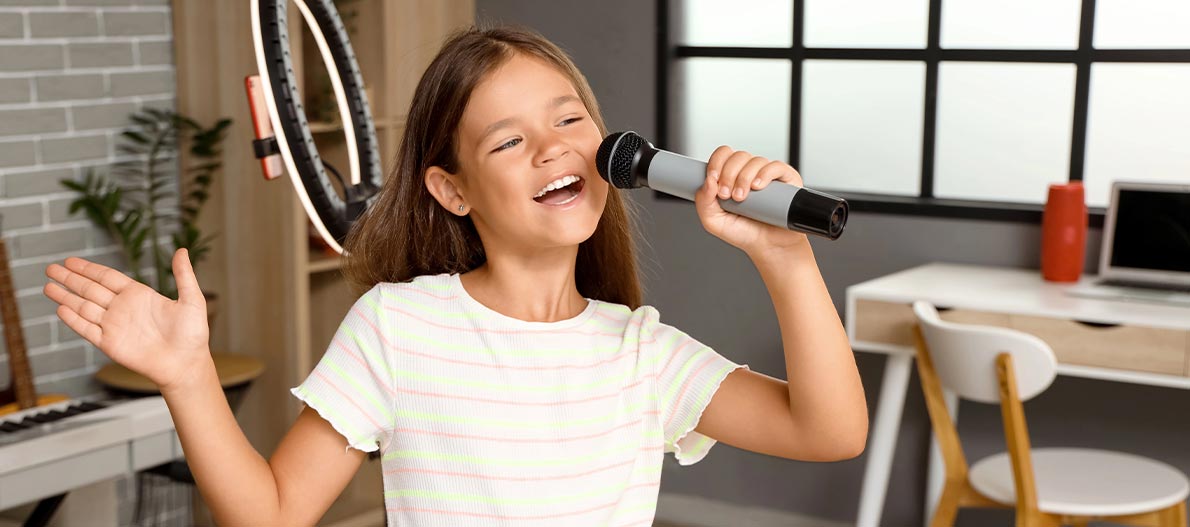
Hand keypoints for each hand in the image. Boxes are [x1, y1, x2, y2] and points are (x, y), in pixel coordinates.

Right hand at [44, 248, 210, 391]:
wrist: (186, 363)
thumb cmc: (193, 334)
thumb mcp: (192, 300)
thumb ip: (183, 276)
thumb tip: (182, 250)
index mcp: (139, 295)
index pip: (107, 277)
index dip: (88, 268)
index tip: (71, 260)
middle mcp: (123, 308)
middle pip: (90, 289)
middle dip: (70, 278)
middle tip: (50, 268)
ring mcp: (114, 326)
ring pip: (84, 307)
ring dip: (65, 297)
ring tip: (47, 286)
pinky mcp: (110, 343)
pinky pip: (87, 329)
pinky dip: (74, 319)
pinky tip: (60, 309)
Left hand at [694, 146, 809, 255]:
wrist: (768, 247)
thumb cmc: (744, 232)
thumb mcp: (714, 222)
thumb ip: (704, 202)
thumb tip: (708, 181)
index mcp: (731, 177)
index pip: (723, 155)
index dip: (716, 163)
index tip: (713, 179)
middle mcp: (749, 173)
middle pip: (737, 156)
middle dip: (728, 174)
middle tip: (728, 196)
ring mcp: (767, 174)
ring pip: (755, 161)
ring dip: (744, 178)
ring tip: (742, 199)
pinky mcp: (786, 179)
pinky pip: (776, 166)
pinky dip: (764, 174)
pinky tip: (758, 187)